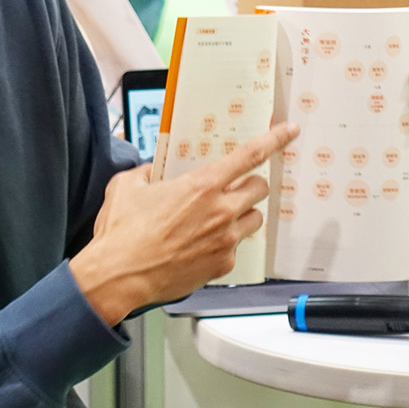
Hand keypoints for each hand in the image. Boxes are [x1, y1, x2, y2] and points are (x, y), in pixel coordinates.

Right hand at [71, 123, 296, 324]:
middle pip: (260, 188)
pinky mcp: (222, 266)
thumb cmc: (122, 234)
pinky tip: (201, 245)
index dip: (274, 139)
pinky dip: (225, 243)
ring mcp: (225, 241)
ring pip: (254, 219)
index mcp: (201, 186)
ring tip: (217, 219)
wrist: (119, 277)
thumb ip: (145, 172)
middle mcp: (220, 212)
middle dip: (250, 184)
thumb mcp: (126, 187)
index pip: (249, 156)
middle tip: (233, 188)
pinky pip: (236, 248)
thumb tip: (150, 171)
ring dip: (242, 214)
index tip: (289, 131)